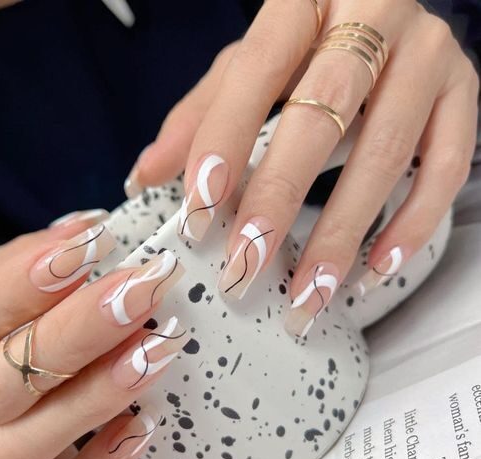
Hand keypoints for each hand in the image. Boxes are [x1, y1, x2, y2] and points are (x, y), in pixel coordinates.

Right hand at [0, 210, 186, 458]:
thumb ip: (24, 260)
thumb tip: (84, 231)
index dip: (23, 286)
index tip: (92, 245)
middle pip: (3, 383)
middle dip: (79, 332)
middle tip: (140, 290)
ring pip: (32, 440)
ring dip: (99, 393)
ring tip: (155, 348)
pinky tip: (144, 422)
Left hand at [126, 0, 478, 335]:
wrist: (386, 12)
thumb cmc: (309, 41)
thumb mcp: (247, 65)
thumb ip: (200, 115)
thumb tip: (148, 174)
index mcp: (304, 2)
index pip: (255, 70)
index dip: (224, 141)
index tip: (199, 210)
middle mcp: (373, 17)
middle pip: (323, 113)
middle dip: (279, 197)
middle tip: (246, 263)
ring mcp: (426, 57)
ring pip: (387, 150)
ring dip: (343, 231)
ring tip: (308, 290)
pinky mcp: (462, 95)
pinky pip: (448, 165)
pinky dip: (413, 223)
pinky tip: (375, 267)